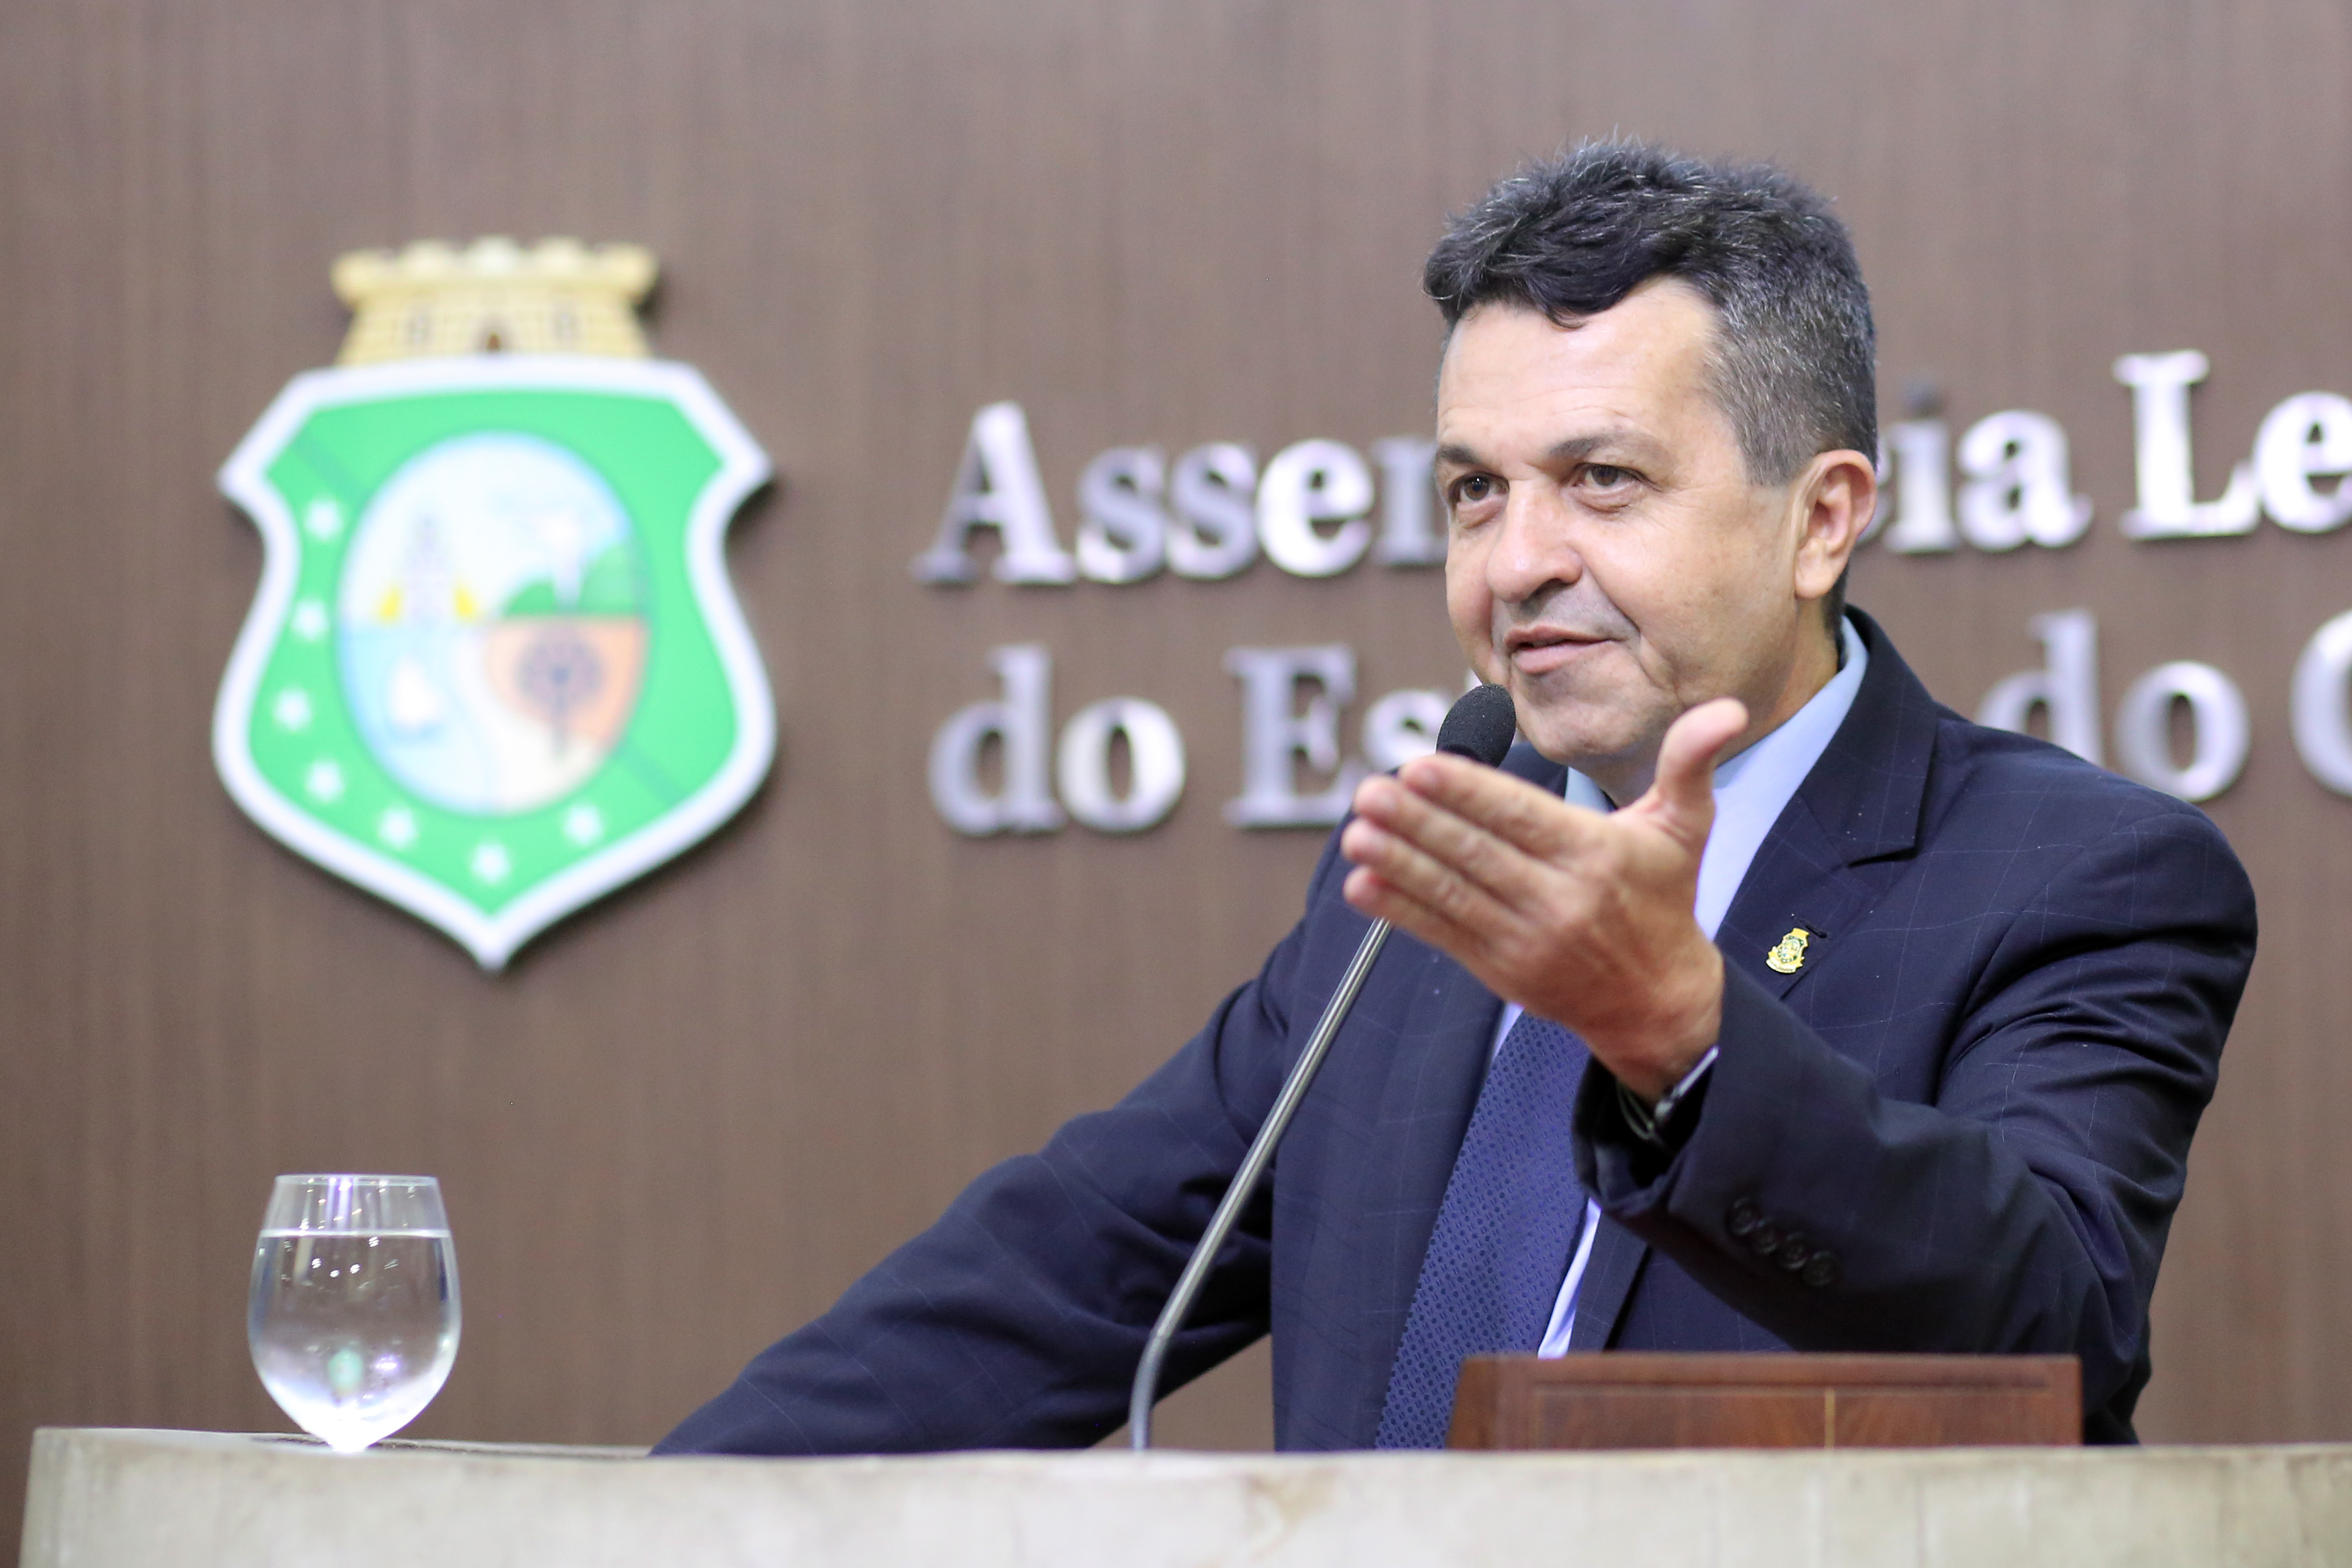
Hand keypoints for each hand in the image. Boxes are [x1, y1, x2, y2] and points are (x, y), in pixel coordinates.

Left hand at [1338, 698, 1748, 1100]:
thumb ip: (1691, 764)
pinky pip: (1443, 936)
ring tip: (1355, 833)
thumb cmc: (1664, 900)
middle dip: (1418, 823)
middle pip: (1478, 854)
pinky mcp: (1502, 971)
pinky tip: (1362, 887)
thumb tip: (1728, 710)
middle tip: (1370, 791)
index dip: (1469, 793)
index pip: (1522, 817)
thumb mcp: (1686, 827)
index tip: (1421, 767)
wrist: (1659, 1001)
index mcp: (1597, 855)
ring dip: (1399, 864)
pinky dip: (1400, 912)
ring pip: (1453, 894)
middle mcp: (1560, 900)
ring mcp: (1527, 939)